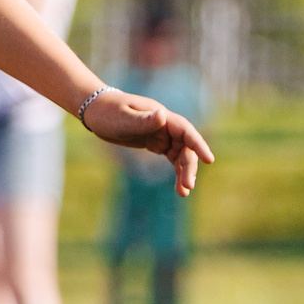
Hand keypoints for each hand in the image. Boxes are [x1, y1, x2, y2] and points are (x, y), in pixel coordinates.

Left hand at [81, 89, 213, 195]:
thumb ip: (143, 120)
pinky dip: (176, 171)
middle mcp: (165, 125)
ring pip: (181, 155)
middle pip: (185, 147)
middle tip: (188, 187)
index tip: (209, 160)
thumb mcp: (122, 117)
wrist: (95, 111)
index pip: (185, 131)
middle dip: (189, 167)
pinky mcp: (155, 143)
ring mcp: (161, 134)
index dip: (198, 145)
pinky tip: (178, 187)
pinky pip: (172, 158)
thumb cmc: (107, 112)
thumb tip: (162, 115)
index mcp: (161, 116)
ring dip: (184, 173)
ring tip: (183, 192)